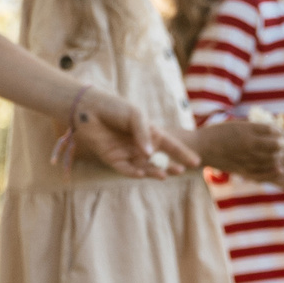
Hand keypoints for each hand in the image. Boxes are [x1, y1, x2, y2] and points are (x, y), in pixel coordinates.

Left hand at [73, 89, 200, 176]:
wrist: (87, 109)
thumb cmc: (113, 108)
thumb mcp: (134, 116)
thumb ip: (144, 133)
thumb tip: (150, 153)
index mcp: (148, 131)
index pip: (170, 144)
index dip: (182, 153)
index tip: (196, 162)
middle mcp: (139, 144)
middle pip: (159, 159)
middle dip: (170, 165)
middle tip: (180, 171)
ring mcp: (126, 152)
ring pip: (144, 167)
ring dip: (154, 171)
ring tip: (165, 175)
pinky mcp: (112, 159)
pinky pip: (126, 169)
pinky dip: (134, 172)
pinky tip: (141, 173)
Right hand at [194, 119, 283, 183]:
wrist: (201, 148)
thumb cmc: (219, 133)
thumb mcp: (238, 125)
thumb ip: (257, 128)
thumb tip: (277, 131)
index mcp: (246, 130)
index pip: (273, 131)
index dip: (279, 132)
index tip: (277, 132)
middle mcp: (247, 145)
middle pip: (276, 145)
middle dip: (283, 144)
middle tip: (282, 144)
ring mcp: (245, 159)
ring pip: (273, 160)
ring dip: (281, 157)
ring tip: (281, 155)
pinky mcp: (243, 171)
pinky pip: (263, 175)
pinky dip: (276, 173)